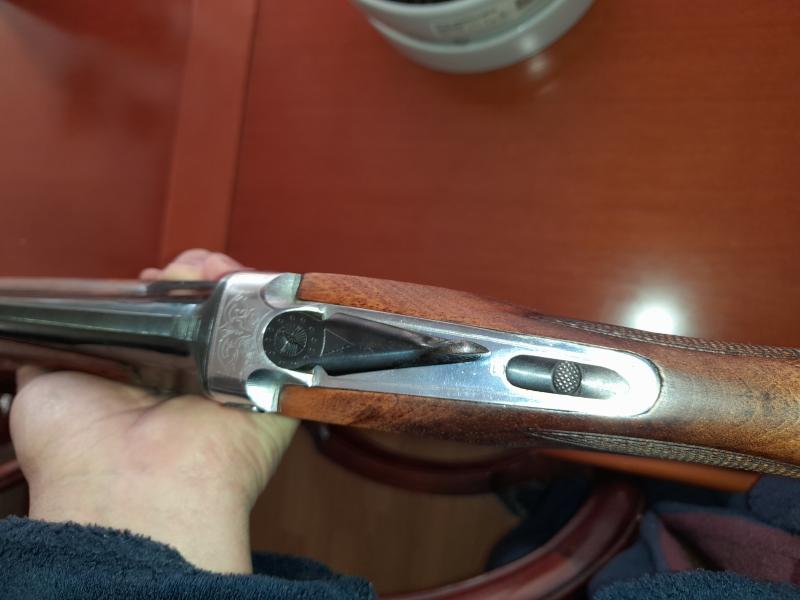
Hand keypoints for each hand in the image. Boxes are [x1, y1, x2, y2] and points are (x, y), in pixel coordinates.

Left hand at [10, 249, 297, 573]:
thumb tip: (44, 338)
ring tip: (207, 269)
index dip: (161, 290)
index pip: (165, 322)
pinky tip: (238, 283)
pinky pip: (280, 334)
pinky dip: (265, 302)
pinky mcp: (275, 387)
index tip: (150, 277)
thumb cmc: (80, 454)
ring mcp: (235, 383)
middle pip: (207, 311)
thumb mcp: (45, 390)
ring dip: (226, 281)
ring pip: (243, 314)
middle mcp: (193, 383)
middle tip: (180, 270)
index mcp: (147, 383)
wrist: (134, 488)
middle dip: (194, 275)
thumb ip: (52, 356)